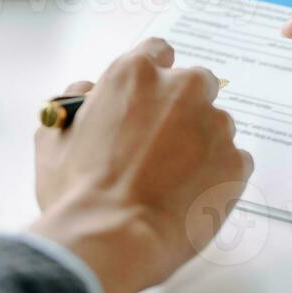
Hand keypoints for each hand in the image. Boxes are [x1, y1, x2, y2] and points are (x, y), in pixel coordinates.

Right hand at [31, 38, 253, 292]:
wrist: (112, 240)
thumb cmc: (79, 193)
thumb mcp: (54, 137)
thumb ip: (76, 103)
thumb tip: (88, 92)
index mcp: (136, 74)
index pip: (158, 52)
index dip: (153, 80)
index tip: (151, 99)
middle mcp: (182, 89)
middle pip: (196, 84)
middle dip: (184, 109)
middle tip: (163, 146)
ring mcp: (214, 125)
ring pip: (216, 126)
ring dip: (201, 145)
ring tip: (173, 183)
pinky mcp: (236, 162)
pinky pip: (233, 162)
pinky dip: (217, 177)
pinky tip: (190, 198)